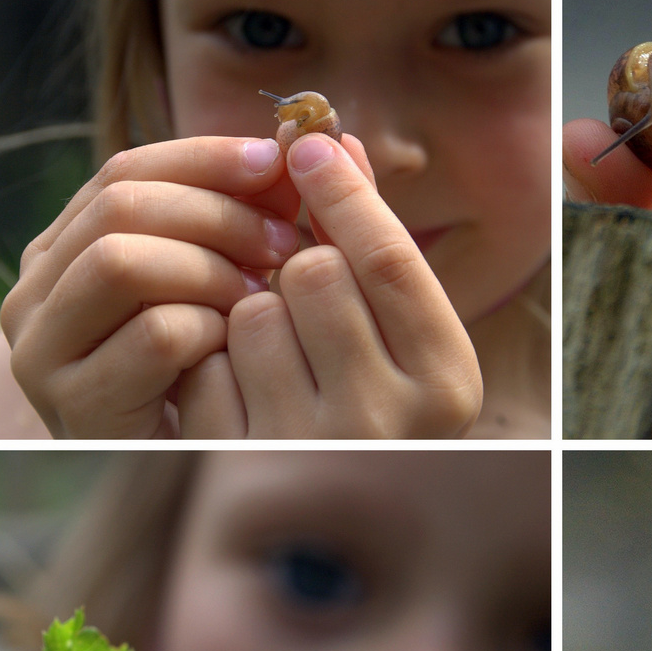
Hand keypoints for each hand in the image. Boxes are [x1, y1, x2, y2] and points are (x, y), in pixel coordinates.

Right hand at [3, 136, 302, 437]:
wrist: (160, 463)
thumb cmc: (204, 365)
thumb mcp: (222, 279)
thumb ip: (255, 214)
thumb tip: (319, 136)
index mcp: (67, 245)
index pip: (128, 167)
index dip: (208, 157)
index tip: (279, 162)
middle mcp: (38, 290)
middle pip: (123, 206)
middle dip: (219, 214)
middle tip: (288, 242)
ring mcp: (46, 348)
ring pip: (124, 261)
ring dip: (212, 269)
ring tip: (264, 295)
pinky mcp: (77, 402)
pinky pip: (155, 335)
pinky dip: (212, 328)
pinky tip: (240, 344)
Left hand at [176, 131, 481, 436]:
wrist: (332, 508)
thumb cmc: (374, 401)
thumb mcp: (400, 333)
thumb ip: (374, 243)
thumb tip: (334, 142)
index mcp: (446, 382)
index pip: (386, 258)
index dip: (343, 192)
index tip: (308, 146)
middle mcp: (389, 420)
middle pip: (314, 274)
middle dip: (297, 266)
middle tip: (306, 296)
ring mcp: (313, 444)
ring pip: (253, 314)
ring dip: (252, 316)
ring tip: (278, 354)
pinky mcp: (240, 459)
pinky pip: (204, 364)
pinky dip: (211, 362)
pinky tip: (240, 389)